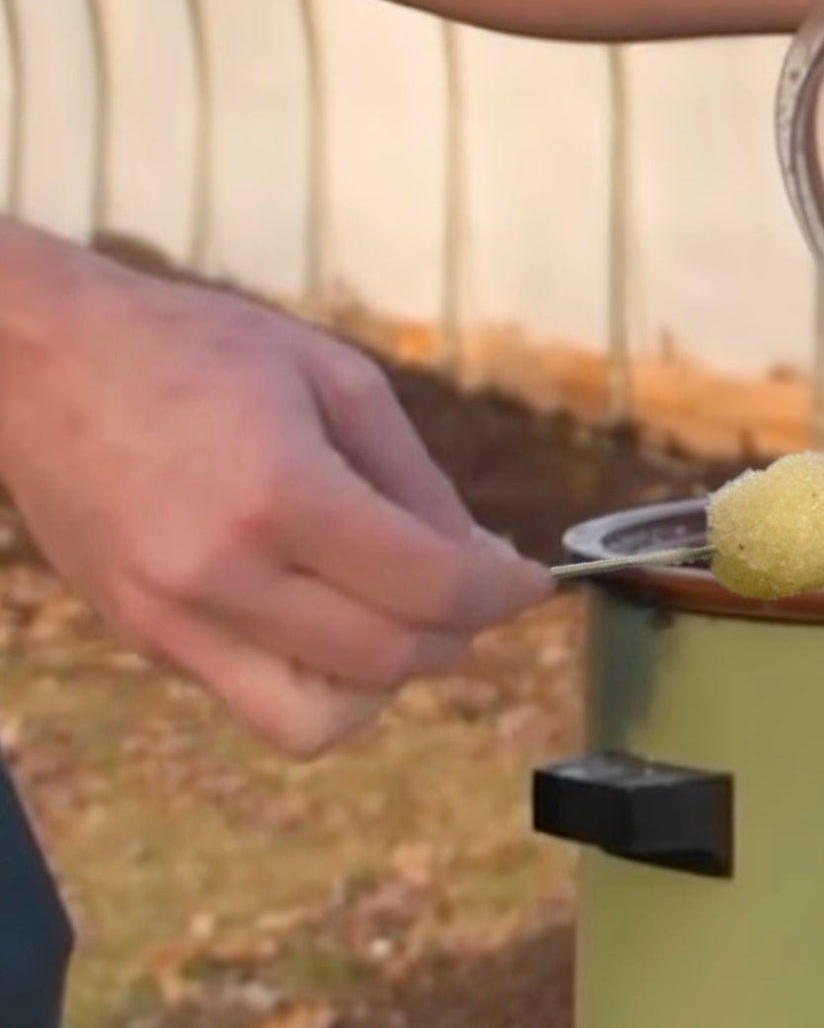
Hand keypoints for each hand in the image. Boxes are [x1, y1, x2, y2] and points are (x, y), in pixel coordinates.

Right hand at [0, 224, 551, 757]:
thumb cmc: (198, 347)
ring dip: (388, 680)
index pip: (430, 588)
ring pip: (320, 718)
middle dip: (460, 634)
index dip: (503, 593)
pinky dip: (320, 680)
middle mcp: (222, 574)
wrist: (44, 358)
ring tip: (402, 613)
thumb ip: (415, 479)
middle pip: (388, 662)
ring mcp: (172, 620)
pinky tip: (334, 615)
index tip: (532, 582)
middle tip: (478, 590)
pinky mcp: (143, 639)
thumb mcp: (335, 377)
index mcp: (281, 491)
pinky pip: (255, 703)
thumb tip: (481, 558)